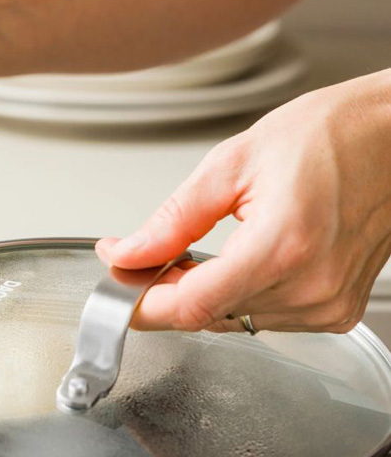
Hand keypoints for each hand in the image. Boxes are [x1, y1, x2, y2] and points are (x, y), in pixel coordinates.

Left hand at [97, 70, 390, 332]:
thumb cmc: (334, 135)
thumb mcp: (233, 165)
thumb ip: (172, 221)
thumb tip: (128, 253)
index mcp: (283, 247)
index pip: (190, 306)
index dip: (143, 304)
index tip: (119, 290)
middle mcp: (310, 287)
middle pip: (206, 316)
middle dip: (168, 291)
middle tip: (154, 257)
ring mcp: (327, 305)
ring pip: (232, 321)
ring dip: (205, 295)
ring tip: (208, 250)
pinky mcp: (337, 311)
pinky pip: (264, 318)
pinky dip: (239, 297)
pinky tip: (243, 263)